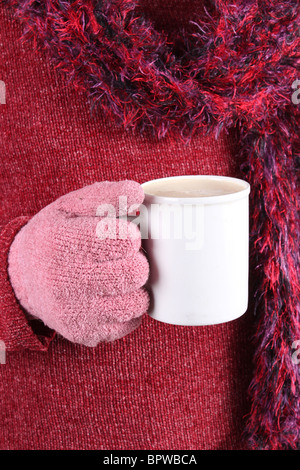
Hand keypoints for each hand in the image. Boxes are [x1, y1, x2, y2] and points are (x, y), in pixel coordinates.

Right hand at [8, 181, 149, 345]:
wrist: (22, 279)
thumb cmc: (54, 237)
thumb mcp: (70, 207)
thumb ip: (106, 195)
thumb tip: (138, 194)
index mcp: (63, 242)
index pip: (123, 239)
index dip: (130, 234)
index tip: (122, 234)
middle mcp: (67, 280)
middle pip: (134, 272)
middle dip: (136, 260)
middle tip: (124, 257)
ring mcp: (77, 312)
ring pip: (136, 303)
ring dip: (136, 287)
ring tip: (120, 277)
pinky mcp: (85, 333)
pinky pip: (128, 324)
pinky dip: (129, 310)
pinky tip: (114, 296)